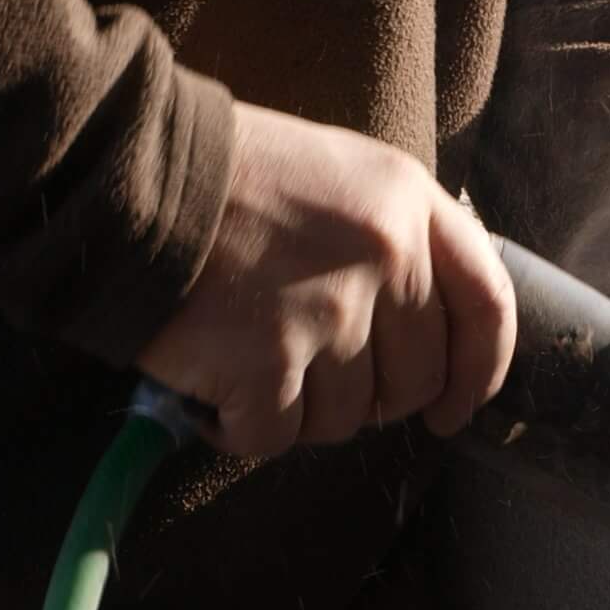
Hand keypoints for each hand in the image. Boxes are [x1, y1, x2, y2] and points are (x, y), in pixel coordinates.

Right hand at [139, 103, 516, 455]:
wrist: (121, 173)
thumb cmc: (226, 178)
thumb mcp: (340, 175)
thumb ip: (394, 242)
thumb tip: (421, 337)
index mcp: (410, 204)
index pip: (488, 306)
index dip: (478, 371)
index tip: (454, 408)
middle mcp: (385, 257)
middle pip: (414, 380)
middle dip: (367, 397)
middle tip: (307, 375)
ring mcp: (328, 311)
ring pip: (345, 417)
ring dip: (296, 408)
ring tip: (248, 358)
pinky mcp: (265, 360)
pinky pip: (275, 435)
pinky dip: (239, 426)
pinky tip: (213, 389)